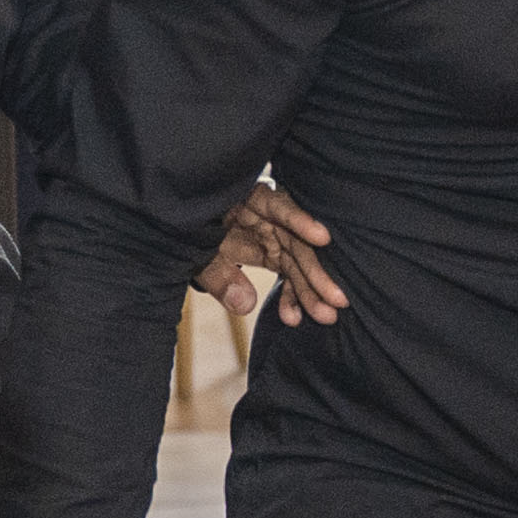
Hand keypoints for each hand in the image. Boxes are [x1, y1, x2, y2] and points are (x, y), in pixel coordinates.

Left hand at [198, 180, 345, 328]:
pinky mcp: (273, 252)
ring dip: (310, 291)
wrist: (181, 231)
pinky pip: (288, 274)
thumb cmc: (188, 230)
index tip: (322, 238)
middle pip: (295, 243)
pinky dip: (291, 296)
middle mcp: (266, 217)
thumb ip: (218, 276)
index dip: (299, 221)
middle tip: (336, 301)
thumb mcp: (195, 251)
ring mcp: (273, 235)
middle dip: (315, 274)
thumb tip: (247, 305)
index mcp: (247, 200)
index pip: (276, 206)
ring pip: (297, 263)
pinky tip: (294, 317)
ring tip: (326, 316)